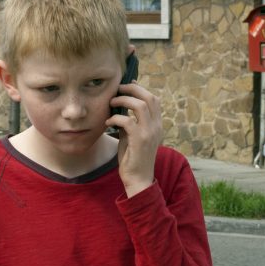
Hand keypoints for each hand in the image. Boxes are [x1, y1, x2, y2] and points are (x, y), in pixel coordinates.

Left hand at [107, 81, 162, 196]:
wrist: (138, 179)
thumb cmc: (133, 158)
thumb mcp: (133, 137)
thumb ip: (130, 123)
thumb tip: (120, 110)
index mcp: (157, 125)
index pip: (154, 99)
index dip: (140, 89)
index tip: (127, 86)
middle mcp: (156, 127)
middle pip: (149, 98)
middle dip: (132, 89)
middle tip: (117, 89)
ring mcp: (149, 133)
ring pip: (140, 106)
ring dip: (123, 101)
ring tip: (111, 103)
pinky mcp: (139, 141)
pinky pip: (127, 121)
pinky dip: (115, 118)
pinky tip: (108, 123)